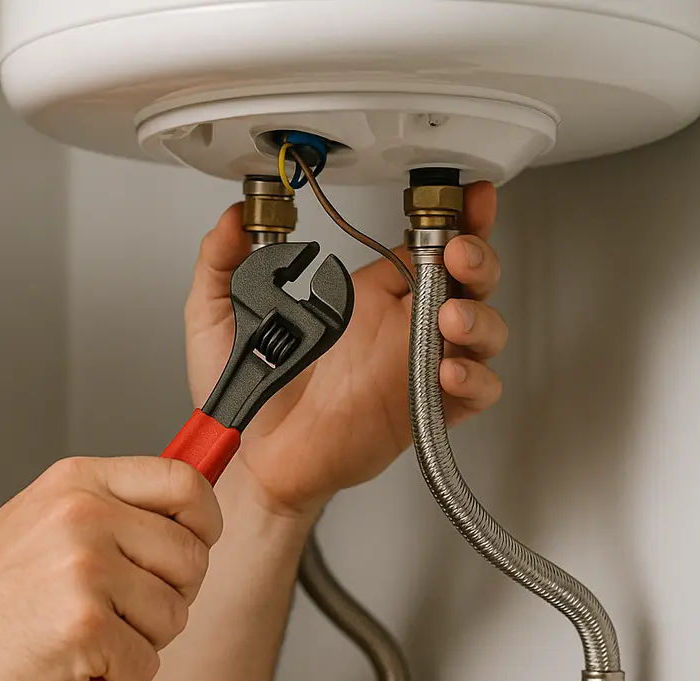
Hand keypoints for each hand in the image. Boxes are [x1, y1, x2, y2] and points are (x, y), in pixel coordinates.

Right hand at [0, 456, 222, 680]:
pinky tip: (75, 666)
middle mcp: (81, 514)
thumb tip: (186, 504)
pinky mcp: (86, 625)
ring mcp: (84, 567)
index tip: (197, 541)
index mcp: (74, 482)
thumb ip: (108, 509)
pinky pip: (147, 662)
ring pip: (174, 613)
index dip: (203, 519)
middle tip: (117, 611)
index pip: (184, 478)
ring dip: (139, 641)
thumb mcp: (41, 525)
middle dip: (168, 596)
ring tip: (84, 637)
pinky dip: (119, 679)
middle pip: (190, 555)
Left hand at [184, 182, 506, 517]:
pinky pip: (475, 393)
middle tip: (458, 252)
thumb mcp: (218, 320)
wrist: (254, 463)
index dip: (451, 220)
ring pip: (481, 331)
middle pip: (466, 279)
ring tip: (450, 318)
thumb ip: (221, 265)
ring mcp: (414, 368)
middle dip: (476, 257)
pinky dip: (474, 380)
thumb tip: (232, 217)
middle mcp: (395, 328)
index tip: (462, 198)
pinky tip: (448, 372)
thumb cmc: (248, 399)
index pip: (422, 246)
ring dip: (479, 318)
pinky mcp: (423, 412)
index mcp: (360, 297)